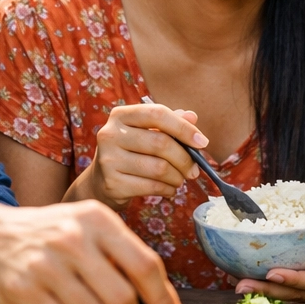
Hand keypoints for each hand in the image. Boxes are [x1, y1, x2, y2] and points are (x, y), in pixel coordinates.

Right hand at [0, 199, 183, 303]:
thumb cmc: (50, 236)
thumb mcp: (89, 228)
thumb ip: (123, 257)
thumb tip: (162, 302)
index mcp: (98, 220)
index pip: (145, 265)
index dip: (163, 299)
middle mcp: (73, 238)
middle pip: (123, 298)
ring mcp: (46, 263)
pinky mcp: (23, 288)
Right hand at [67, 102, 205, 208]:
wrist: (101, 181)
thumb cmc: (131, 151)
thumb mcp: (147, 132)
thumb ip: (170, 122)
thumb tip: (192, 117)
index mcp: (121, 115)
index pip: (158, 114)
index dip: (184, 128)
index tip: (203, 143)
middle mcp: (110, 134)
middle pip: (161, 144)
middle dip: (185, 159)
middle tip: (194, 170)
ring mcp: (108, 159)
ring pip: (159, 168)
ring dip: (178, 177)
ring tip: (180, 179)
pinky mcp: (112, 183)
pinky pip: (152, 187)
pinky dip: (167, 189)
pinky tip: (168, 189)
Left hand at [234, 192, 304, 301]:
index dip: (295, 279)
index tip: (272, 273)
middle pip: (300, 294)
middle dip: (270, 291)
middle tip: (241, 285)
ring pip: (293, 297)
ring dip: (266, 294)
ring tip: (239, 285)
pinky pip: (293, 294)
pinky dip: (272, 291)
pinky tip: (250, 283)